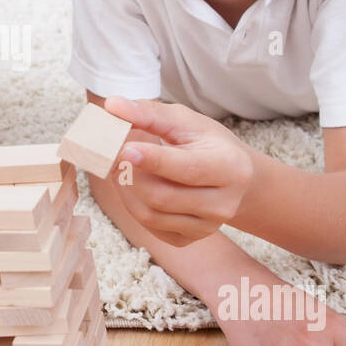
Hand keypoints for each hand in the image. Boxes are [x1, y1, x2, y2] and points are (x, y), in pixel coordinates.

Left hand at [104, 96, 253, 245]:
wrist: (233, 178)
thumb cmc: (207, 143)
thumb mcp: (186, 121)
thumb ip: (150, 114)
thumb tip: (112, 106)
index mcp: (231, 167)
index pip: (187, 169)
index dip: (153, 161)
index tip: (124, 149)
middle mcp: (224, 203)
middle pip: (163, 196)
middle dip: (130, 175)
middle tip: (112, 155)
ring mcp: (207, 226)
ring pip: (151, 215)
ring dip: (125, 190)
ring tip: (121, 168)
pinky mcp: (190, 239)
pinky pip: (150, 227)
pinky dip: (133, 205)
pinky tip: (133, 186)